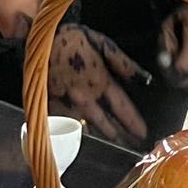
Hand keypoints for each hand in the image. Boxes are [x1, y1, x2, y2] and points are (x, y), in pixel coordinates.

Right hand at [47, 24, 149, 146]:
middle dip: (120, 137)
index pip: (122, 108)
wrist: (40, 39)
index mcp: (101, 81)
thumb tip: (146, 80)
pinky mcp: (50, 107)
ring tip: (112, 148)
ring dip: (100, 139)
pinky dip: (76, 134)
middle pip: (106, 124)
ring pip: (86, 129)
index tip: (142, 134)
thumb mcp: (105, 45)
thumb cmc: (75, 39)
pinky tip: (84, 141)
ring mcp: (67, 104)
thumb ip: (125, 65)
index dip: (133, 123)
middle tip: (132, 148)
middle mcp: (85, 98)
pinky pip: (66, 126)